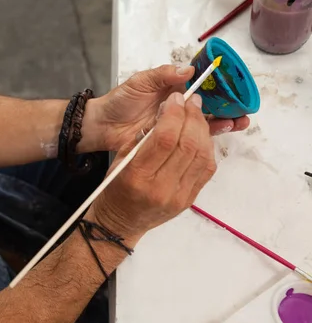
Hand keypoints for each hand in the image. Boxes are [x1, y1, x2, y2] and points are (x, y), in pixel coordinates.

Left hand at [84, 65, 249, 151]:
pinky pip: (191, 140)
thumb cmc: (120, 101)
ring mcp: (176, 125)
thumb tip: (188, 69)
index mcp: (175, 89)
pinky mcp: (171, 141)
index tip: (236, 87)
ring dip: (223, 122)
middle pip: (210, 105)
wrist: (103, 126)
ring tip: (238, 122)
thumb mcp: (140, 82)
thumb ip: (163, 75)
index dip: (220, 86)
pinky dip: (206, 138)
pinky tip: (219, 135)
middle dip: (229, 106)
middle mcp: (179, 106)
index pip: (203, 85)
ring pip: (205, 123)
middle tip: (244, 109)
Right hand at [88, 92, 215, 243]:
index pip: (165, 138)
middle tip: (192, 102)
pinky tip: (201, 136)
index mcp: (138, 176)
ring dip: (203, 130)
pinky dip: (207, 147)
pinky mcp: (190, 200)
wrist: (120, 223)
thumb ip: (142, 138)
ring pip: (202, 155)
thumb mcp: (119, 160)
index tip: (176, 99)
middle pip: (188, 144)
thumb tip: (166, 112)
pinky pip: (207, 169)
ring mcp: (179, 196)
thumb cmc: (115, 190)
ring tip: (197, 116)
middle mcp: (161, 188)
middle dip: (192, 117)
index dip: (174, 113)